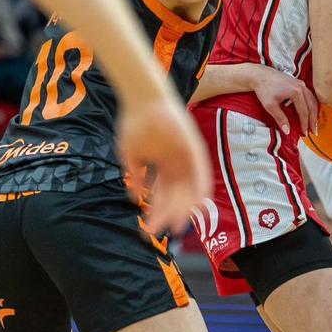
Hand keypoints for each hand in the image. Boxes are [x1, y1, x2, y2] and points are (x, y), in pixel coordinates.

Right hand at [117, 97, 211, 234]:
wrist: (144, 98)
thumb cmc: (134, 122)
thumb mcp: (129, 154)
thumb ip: (134, 176)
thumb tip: (136, 198)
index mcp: (162, 165)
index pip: (162, 194)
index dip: (158, 211)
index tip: (150, 227)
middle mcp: (177, 164)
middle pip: (174, 196)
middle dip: (166, 215)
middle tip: (159, 232)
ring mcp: (186, 157)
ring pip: (188, 190)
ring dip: (183, 209)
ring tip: (175, 227)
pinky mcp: (195, 149)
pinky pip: (202, 174)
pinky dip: (200, 191)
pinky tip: (195, 207)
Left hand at [252, 67, 317, 135]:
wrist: (259, 75)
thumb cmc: (263, 89)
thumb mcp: (270, 106)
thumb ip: (280, 118)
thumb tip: (287, 131)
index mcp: (296, 92)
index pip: (304, 112)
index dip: (305, 124)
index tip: (305, 133)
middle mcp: (301, 87)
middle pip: (311, 106)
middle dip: (312, 120)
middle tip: (313, 132)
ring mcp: (301, 83)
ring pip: (312, 100)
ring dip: (314, 112)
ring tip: (313, 124)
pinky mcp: (298, 82)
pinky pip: (309, 95)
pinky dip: (311, 105)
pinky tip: (310, 111)